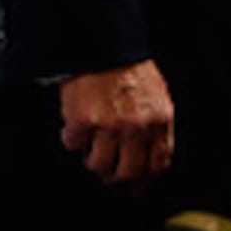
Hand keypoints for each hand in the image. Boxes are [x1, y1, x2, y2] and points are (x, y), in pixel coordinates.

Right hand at [58, 59, 174, 189]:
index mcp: (159, 119)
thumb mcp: (155, 93)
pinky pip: (73, 145)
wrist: (102, 42)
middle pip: (127, 171)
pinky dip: (72, 139)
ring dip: (93, 159)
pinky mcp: (82, 121)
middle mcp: (136, 126)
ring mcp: (109, 126)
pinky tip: (75, 127)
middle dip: (115, 176)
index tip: (138, 188)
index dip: (146, 180)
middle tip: (107, 171)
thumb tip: (151, 154)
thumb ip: (154, 123)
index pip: (158, 163)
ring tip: (90, 145)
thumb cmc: (127, 64)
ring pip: (98, 164)